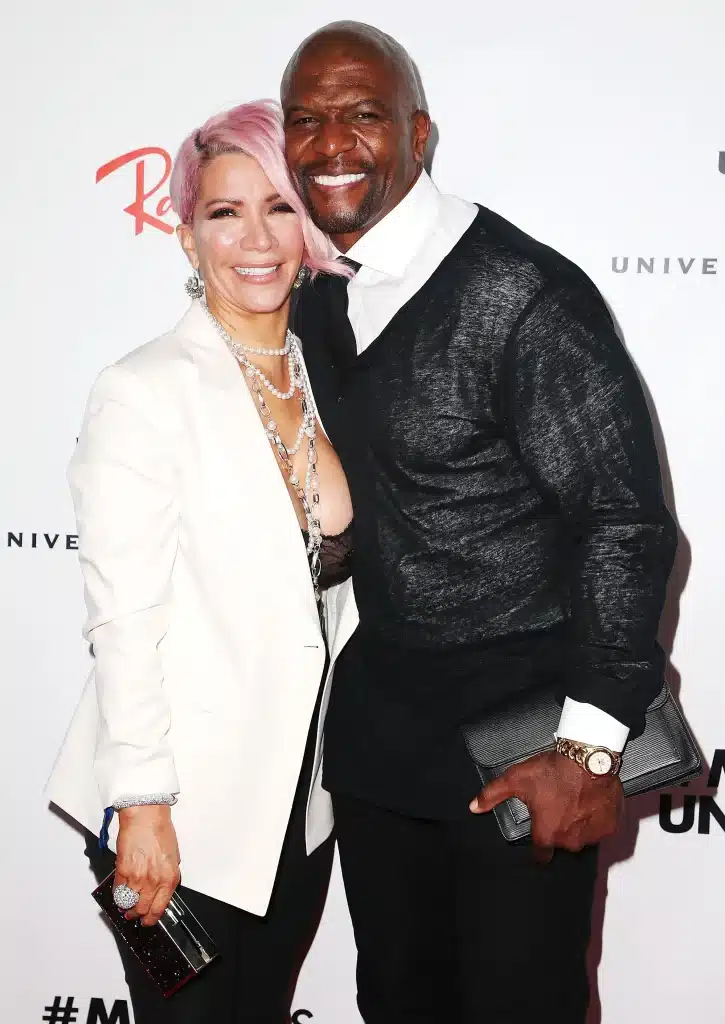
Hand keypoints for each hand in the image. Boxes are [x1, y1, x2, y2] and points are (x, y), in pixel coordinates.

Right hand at [114, 805, 180, 925]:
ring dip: (126, 907)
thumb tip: (162, 888)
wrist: (145, 816)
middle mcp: (154, 881)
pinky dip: (118, 894)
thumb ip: (168, 875)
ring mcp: (138, 878)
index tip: (148, 920)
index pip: (160, 908)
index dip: (152, 918)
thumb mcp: (174, 856)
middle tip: (135, 915)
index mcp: (169, 878)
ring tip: (126, 906)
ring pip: (129, 904)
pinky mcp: (123, 871)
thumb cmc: (159, 830)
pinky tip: (120, 892)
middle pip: (143, 910)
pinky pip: (118, 891)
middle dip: (138, 915)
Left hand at [469, 750, 622, 861]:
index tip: (539, 835)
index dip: (538, 847)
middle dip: (559, 827)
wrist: (589, 758)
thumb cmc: (554, 770)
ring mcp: (593, 835)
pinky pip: (602, 827)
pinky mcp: (610, 826)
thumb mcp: (516, 779)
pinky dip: (597, 817)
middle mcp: (571, 841)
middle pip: (562, 842)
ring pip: (583, 836)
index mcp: (547, 834)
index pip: (541, 855)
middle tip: (557, 804)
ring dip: (579, 823)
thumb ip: (492, 795)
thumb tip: (474, 807)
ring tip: (574, 800)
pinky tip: (590, 802)